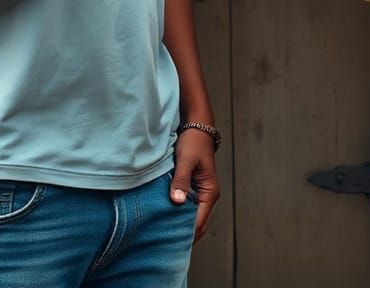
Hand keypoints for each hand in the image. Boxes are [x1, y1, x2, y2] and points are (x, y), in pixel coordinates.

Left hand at [170, 126, 219, 242]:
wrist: (197, 127)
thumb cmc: (194, 142)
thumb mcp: (186, 160)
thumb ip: (181, 180)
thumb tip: (177, 201)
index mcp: (210, 193)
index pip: (199, 223)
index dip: (186, 234)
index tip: (170, 242)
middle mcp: (207, 196)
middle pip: (195, 223)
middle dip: (181, 232)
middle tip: (161, 240)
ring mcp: (200, 193)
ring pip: (190, 216)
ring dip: (178, 222)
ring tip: (160, 231)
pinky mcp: (192, 188)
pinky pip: (185, 206)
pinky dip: (176, 211)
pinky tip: (163, 215)